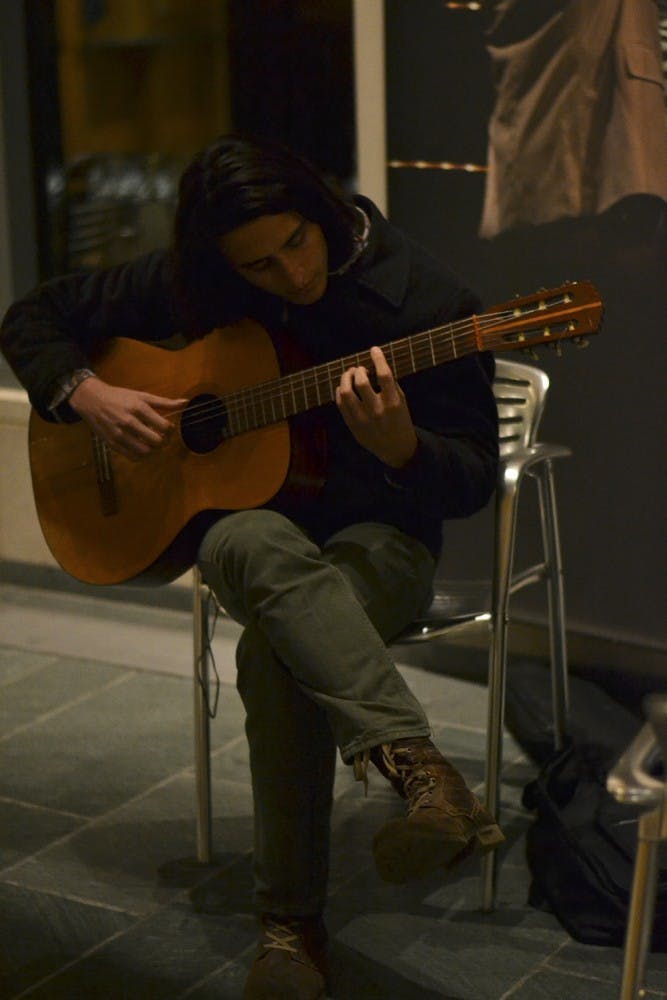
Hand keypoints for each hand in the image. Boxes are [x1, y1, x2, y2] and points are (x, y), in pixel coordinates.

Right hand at [69, 376, 186, 460]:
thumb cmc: (119, 397)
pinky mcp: (112, 444)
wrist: (92, 400)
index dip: (171, 430)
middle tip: (164, 438)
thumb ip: (164, 402)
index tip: (169, 428)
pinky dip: (142, 456)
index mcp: (138, 408)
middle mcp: (129, 422)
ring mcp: (119, 434)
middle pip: (157, 441)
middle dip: (164, 442)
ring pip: (145, 452)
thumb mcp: (142, 396)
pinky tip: (144, 448)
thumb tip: (185, 403)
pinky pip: (132, 457)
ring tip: (154, 444)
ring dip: (155, 451)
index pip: (164, 426)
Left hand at [335, 345, 417, 467]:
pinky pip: (340, 404)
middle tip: (360, 369)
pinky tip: (344, 388)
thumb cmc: (400, 420)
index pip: (384, 375)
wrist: (396, 449)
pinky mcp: (353, 426)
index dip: (378, 358)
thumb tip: (375, 364)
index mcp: (393, 403)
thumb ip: (390, 385)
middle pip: (361, 382)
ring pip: (346, 393)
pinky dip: (340, 392)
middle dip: (358, 370)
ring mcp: (363, 420)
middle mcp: (377, 411)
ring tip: (350, 374)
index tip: (374, 349)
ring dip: (345, 378)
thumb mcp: (402, 402)